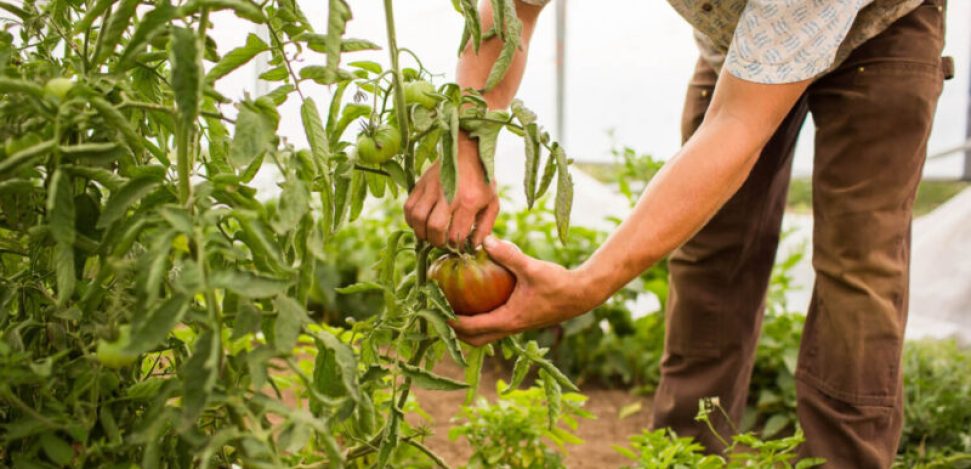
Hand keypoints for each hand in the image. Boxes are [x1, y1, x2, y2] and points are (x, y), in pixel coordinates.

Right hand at [404, 132, 498, 247]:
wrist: (467, 150)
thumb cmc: (482, 179)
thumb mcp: (492, 202)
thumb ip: (485, 227)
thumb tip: (474, 246)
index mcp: (469, 201)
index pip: (456, 234)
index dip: (455, 245)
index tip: (457, 245)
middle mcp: (448, 194)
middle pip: (434, 227)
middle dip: (436, 241)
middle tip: (441, 241)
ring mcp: (432, 188)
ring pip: (417, 218)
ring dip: (421, 231)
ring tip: (429, 234)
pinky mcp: (420, 183)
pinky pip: (408, 207)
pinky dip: (411, 219)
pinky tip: (420, 222)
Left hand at [450, 237, 602, 345]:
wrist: (582, 294)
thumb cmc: (558, 283)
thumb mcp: (532, 267)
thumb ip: (508, 254)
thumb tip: (484, 240)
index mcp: (508, 320)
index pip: (471, 328)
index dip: (450, 321)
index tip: (433, 310)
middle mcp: (510, 327)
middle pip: (474, 339)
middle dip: (454, 331)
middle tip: (439, 312)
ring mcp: (516, 325)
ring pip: (485, 335)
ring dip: (468, 327)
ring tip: (452, 307)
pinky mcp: (521, 319)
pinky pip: (494, 324)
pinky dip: (481, 317)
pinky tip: (477, 296)